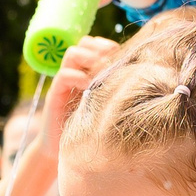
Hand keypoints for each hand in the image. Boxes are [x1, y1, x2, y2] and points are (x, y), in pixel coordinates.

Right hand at [39, 36, 123, 166]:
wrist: (65, 152)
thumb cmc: (91, 130)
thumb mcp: (106, 105)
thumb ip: (115, 89)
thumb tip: (141, 76)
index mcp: (89, 71)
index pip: (95, 44)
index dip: (107, 45)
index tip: (119, 55)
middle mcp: (76, 72)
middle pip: (84, 43)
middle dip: (99, 47)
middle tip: (109, 61)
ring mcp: (64, 83)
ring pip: (72, 53)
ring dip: (88, 57)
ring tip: (99, 71)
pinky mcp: (55, 95)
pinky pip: (63, 75)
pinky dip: (76, 76)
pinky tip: (87, 87)